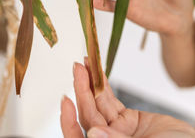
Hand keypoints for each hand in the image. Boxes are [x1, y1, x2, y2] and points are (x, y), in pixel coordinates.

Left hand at [60, 59, 194, 137]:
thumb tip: (92, 133)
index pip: (79, 137)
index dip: (69, 121)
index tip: (66, 100)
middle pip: (89, 116)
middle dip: (82, 91)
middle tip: (78, 68)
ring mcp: (118, 131)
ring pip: (99, 105)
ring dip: (92, 84)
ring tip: (87, 63)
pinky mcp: (128, 120)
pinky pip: (112, 102)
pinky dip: (105, 87)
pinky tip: (98, 74)